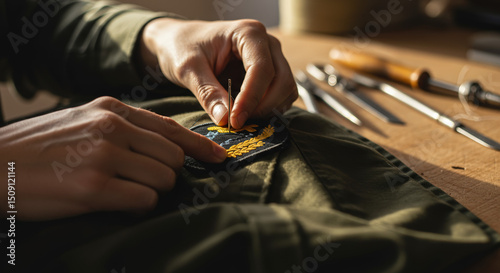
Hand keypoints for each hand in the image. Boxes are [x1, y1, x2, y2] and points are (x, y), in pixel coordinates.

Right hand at [0, 97, 226, 219]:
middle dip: (167, 174)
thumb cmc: (41, 147)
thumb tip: (166, 149)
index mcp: (111, 110)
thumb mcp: (83, 120)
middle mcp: (112, 128)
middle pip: (173, 157)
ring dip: (151, 191)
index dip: (199, 145)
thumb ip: (124, 128)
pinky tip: (115, 203)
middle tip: (143, 181)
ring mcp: (103, 156)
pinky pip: (144, 200)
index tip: (219, 158)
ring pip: (163, 179)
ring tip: (123, 191)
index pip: (170, 128)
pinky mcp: (94, 187)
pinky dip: (137, 206)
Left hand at [140, 18, 297, 127]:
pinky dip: (269, 109)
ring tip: (241, 118)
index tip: (235, 120)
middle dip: (263, 107)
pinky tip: (247, 114)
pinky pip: (281, 95)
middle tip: (238, 123)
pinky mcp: (271, 73)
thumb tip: (226, 119)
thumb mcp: (188, 69)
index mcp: (248, 33)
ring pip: (286, 90)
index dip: (251, 98)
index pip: (262, 69)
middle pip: (282, 80)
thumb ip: (207, 93)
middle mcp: (266, 43)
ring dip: (269, 110)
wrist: (179, 42)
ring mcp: (272, 57)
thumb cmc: (182, 47)